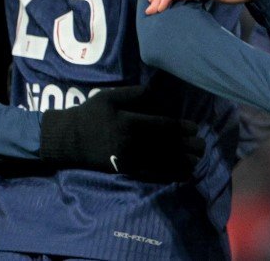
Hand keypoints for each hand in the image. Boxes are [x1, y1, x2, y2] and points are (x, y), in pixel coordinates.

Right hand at [39, 85, 204, 181]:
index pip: (162, 126)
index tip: (194, 128)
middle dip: (187, 147)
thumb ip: (136, 94)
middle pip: (166, 146)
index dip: (181, 128)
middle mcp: (131, 143)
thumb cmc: (91, 114)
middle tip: (202, 145)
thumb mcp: (110, 96)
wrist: (68, 140)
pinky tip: (183, 174)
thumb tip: (159, 95)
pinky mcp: (125, 171)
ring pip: (161, 162)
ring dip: (182, 162)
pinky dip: (169, 175)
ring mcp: (128, 160)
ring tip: (197, 160)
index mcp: (129, 123)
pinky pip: (152, 175)